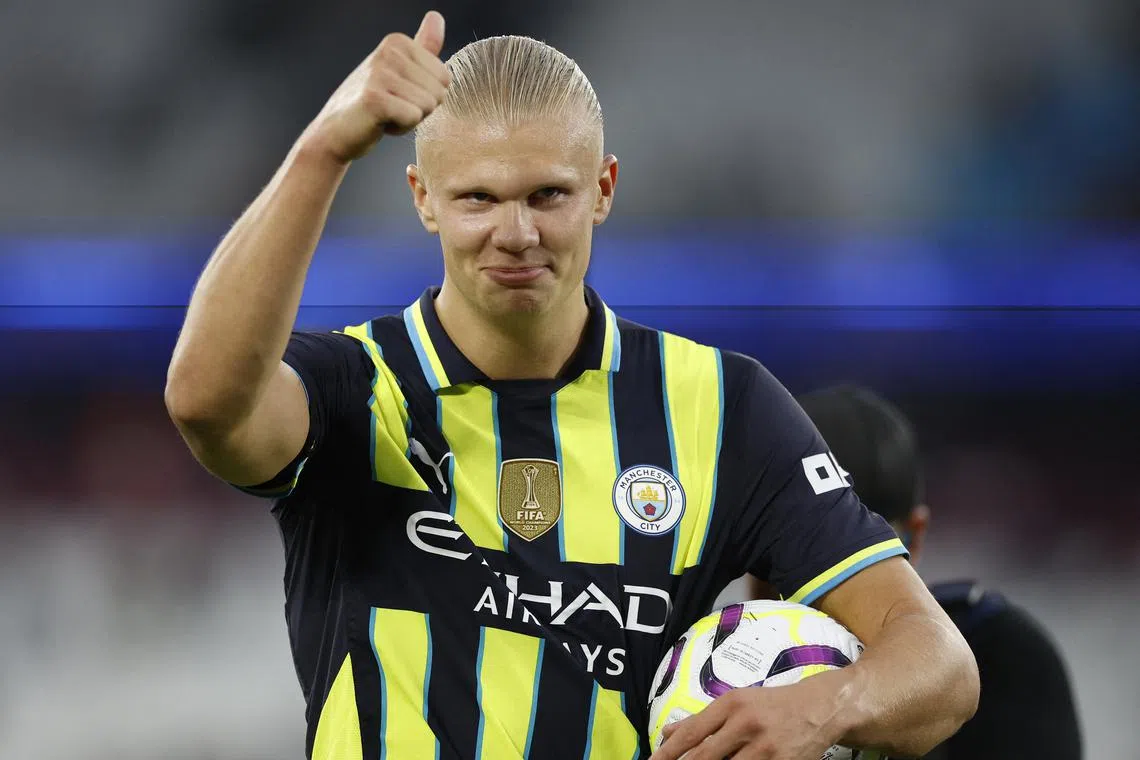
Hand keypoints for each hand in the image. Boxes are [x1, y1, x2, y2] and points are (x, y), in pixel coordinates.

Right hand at [302, 10, 449, 162]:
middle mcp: (388, 52)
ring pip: (427, 106)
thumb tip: (437, 16)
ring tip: (385, 114)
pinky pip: (413, 118)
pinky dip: (400, 128)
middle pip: (438, 93)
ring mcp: (379, 73)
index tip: (400, 94)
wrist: (336, 130)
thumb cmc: (373, 102)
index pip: (445, 78)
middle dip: (420, 109)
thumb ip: (423, 46)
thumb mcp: (401, 69)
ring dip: (409, 119)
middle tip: (392, 106)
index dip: (427, 95)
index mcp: (398, 42)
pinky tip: (380, 122)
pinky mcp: (374, 99)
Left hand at [650, 673, 848, 759]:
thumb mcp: (737, 703)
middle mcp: (745, 724)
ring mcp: (765, 748)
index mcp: (731, 705)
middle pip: (705, 756)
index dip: (669, 752)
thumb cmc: (773, 705)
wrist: (821, 708)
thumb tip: (668, 732)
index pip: (692, 733)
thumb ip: (702, 719)